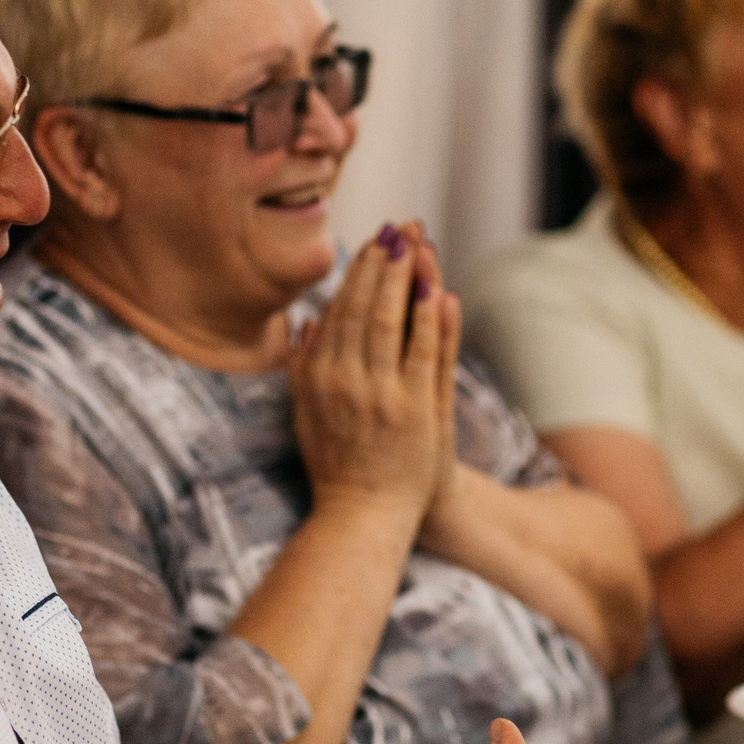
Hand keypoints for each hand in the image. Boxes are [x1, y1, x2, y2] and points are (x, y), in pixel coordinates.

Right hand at [292, 221, 458, 528]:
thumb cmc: (337, 466)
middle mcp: (346, 381)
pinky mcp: (415, 411)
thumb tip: (307, 323)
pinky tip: (439, 291)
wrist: (363, 517)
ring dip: (406, 279)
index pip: (340, 311)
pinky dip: (431, 321)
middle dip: (383, 262)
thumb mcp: (305, 415)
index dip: (359, 272)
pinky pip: (424, 355)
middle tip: (399, 226)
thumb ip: (304, 368)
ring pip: (392, 323)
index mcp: (318, 378)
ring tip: (418, 243)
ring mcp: (382, 395)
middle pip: (365, 307)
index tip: (374, 242)